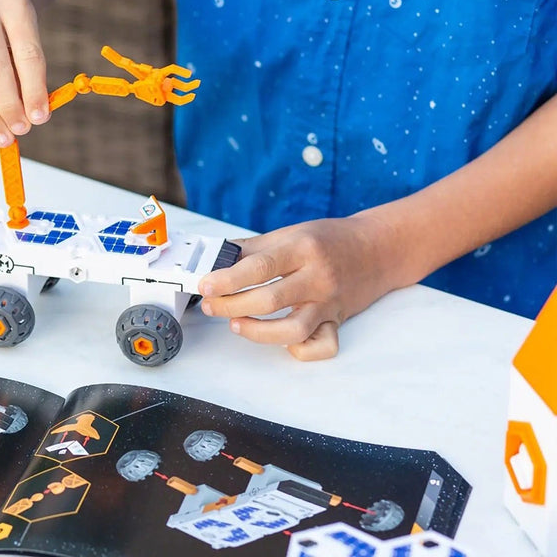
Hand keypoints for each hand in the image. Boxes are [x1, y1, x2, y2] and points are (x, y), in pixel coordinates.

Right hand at [0, 0, 48, 146]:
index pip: (27, 54)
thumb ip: (26, 68)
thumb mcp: (24, 31)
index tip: (41, 118)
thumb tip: (30, 116)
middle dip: (9, 105)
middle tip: (22, 131)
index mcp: (14, 5)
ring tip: (5, 136)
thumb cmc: (6, 21)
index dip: (34, 89)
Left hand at [198, 214, 401, 360]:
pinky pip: (321, 346)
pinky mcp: (337, 321)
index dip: (227, 279)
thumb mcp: (291, 233)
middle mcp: (318, 277)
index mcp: (303, 249)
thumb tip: (216, 260)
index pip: (258, 267)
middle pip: (269, 301)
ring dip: (257, 332)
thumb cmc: (329, 239)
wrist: (378, 249)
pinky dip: (300, 350)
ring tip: (236, 323)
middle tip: (211, 304)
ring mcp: (329, 303)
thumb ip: (253, 248)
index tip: (205, 284)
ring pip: (292, 330)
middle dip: (230, 305)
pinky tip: (280, 341)